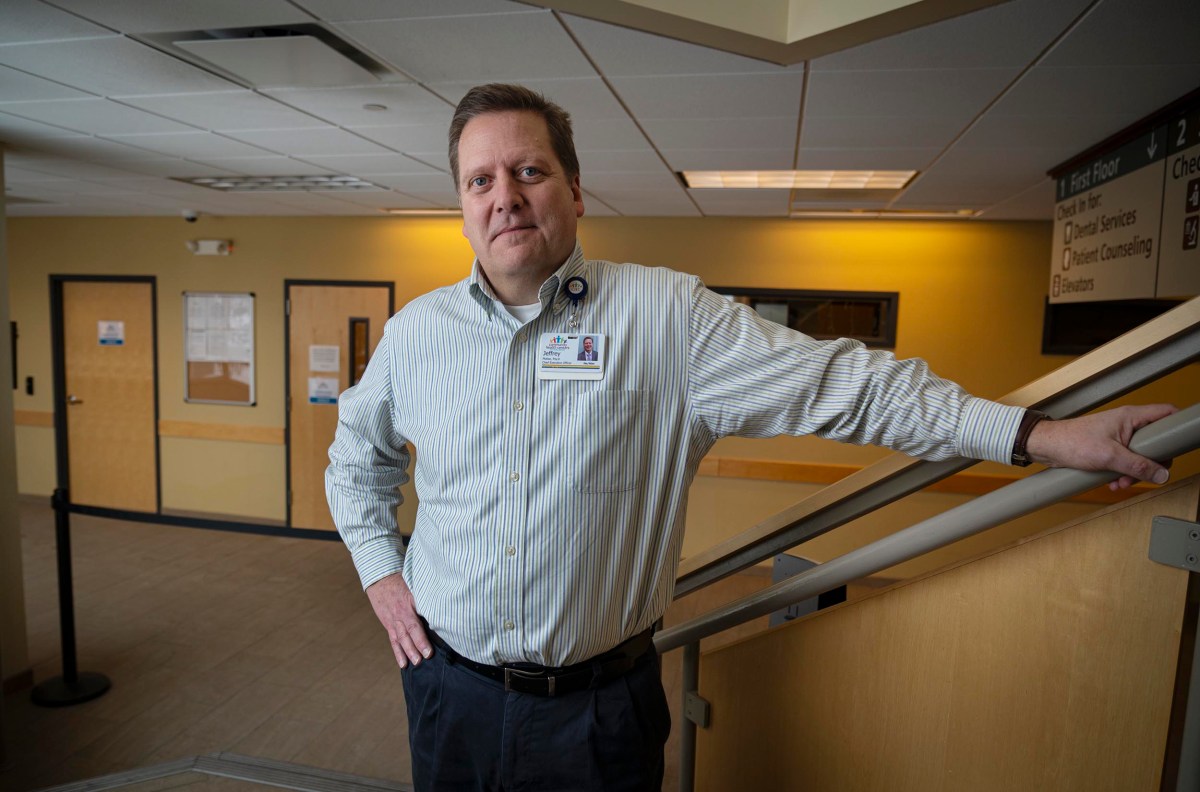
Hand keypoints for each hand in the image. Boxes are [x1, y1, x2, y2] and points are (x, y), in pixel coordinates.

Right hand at [366, 572, 431, 667]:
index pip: (416, 624)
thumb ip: (424, 598)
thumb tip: (441, 608)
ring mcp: (393, 622)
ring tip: (415, 663)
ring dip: (407, 652)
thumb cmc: (401, 582)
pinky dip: (397, 652)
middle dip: (416, 647)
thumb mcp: (414, 586)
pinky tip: (403, 663)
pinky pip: (393, 641)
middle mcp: (400, 616)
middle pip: (408, 633)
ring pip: (400, 639)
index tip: (429, 650)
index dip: (422, 638)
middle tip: (424, 659)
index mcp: (408, 605)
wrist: (380, 580)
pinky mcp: (389, 626)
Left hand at [1026, 404, 1176, 490]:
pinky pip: (1125, 461)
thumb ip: (1138, 466)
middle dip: (1151, 463)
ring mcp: (1118, 436)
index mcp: (1130, 417)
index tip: (1179, 445)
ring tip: (1120, 482)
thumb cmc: (1071, 441)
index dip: (1177, 426)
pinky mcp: (1109, 448)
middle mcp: (1126, 424)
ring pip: (1140, 455)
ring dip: (1134, 472)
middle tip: (1142, 474)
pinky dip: (1122, 473)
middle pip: (1156, 442)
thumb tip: (1161, 474)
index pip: (1166, 413)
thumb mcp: (1109, 456)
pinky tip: (1113, 482)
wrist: (1046, 447)